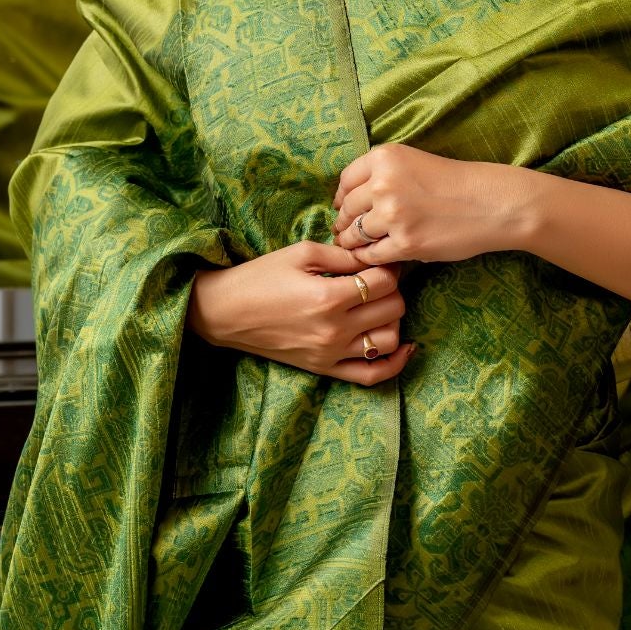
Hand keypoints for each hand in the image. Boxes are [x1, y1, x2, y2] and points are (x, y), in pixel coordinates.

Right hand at [188, 242, 413, 383]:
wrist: (226, 312)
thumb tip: (374, 257)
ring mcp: (331, 353)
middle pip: (393, 309)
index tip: (381, 261)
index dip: (389, 267)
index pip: (384, 282)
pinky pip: (371, 376)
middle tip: (380, 281)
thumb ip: (342, 256)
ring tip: (379, 306)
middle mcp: (334, 329)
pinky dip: (394, 364)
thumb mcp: (301, 253)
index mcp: (329, 296)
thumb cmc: (261, 276)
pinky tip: (404, 347)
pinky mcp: (325, 368)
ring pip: (389, 341)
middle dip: (393, 290)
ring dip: (393, 320)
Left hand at [333, 144, 530, 265]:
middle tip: (345, 232)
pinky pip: (372, 255)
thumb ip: (381, 174)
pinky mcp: (405, 243)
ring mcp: (393, 215)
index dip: (342, 198)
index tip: (344, 208)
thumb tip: (348, 201)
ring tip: (356, 247)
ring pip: (354, 235)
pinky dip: (369, 258)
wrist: (491, 203)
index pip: (345, 181)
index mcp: (385, 158)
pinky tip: (375, 256)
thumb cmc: (455, 183)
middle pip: (347, 209)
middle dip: (344, 223)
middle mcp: (384, 183)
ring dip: (352, 243)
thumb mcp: (413, 162)